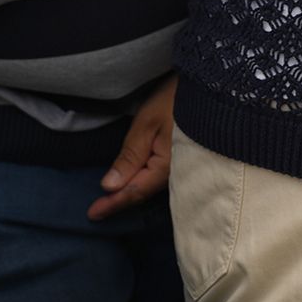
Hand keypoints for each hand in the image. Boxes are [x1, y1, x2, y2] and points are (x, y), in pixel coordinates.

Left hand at [90, 76, 175, 220]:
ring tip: (109, 203)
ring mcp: (182, 167)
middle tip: (95, 213)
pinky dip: (142, 182)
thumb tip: (109, 186)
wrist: (209, 86)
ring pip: (151, 186)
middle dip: (119, 203)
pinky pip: (158, 177)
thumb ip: (129, 157)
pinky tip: (132, 183)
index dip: (112, 203)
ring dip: (130, 194)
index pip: (134, 191)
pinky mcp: (184, 159)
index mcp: (166, 167)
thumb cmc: (176, 100)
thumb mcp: (147, 124)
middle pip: (143, 192)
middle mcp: (176, 173)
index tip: (92, 214)